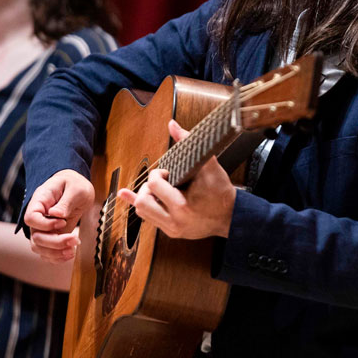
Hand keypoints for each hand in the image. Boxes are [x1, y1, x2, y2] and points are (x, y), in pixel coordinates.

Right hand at [25, 170, 92, 262]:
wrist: (76, 188)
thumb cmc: (74, 184)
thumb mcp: (75, 188)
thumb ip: (66, 201)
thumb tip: (56, 214)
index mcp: (40, 201)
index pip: (31, 218)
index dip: (45, 225)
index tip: (63, 221)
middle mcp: (39, 216)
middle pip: (35, 237)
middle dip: (55, 242)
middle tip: (74, 239)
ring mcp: (43, 228)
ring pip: (39, 248)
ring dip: (56, 253)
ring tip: (73, 249)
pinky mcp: (51, 236)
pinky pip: (47, 252)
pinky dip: (57, 257)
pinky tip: (70, 253)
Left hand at [117, 120, 235, 239]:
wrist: (231, 217)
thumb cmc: (221, 193)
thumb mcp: (208, 166)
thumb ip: (188, 143)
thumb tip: (172, 125)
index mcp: (182, 207)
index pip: (154, 185)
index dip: (158, 173)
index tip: (169, 173)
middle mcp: (174, 221)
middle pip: (143, 201)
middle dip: (149, 186)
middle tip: (162, 182)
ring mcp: (171, 228)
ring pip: (142, 211)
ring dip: (145, 195)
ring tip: (157, 189)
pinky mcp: (171, 231)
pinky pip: (148, 219)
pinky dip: (139, 204)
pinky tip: (125, 194)